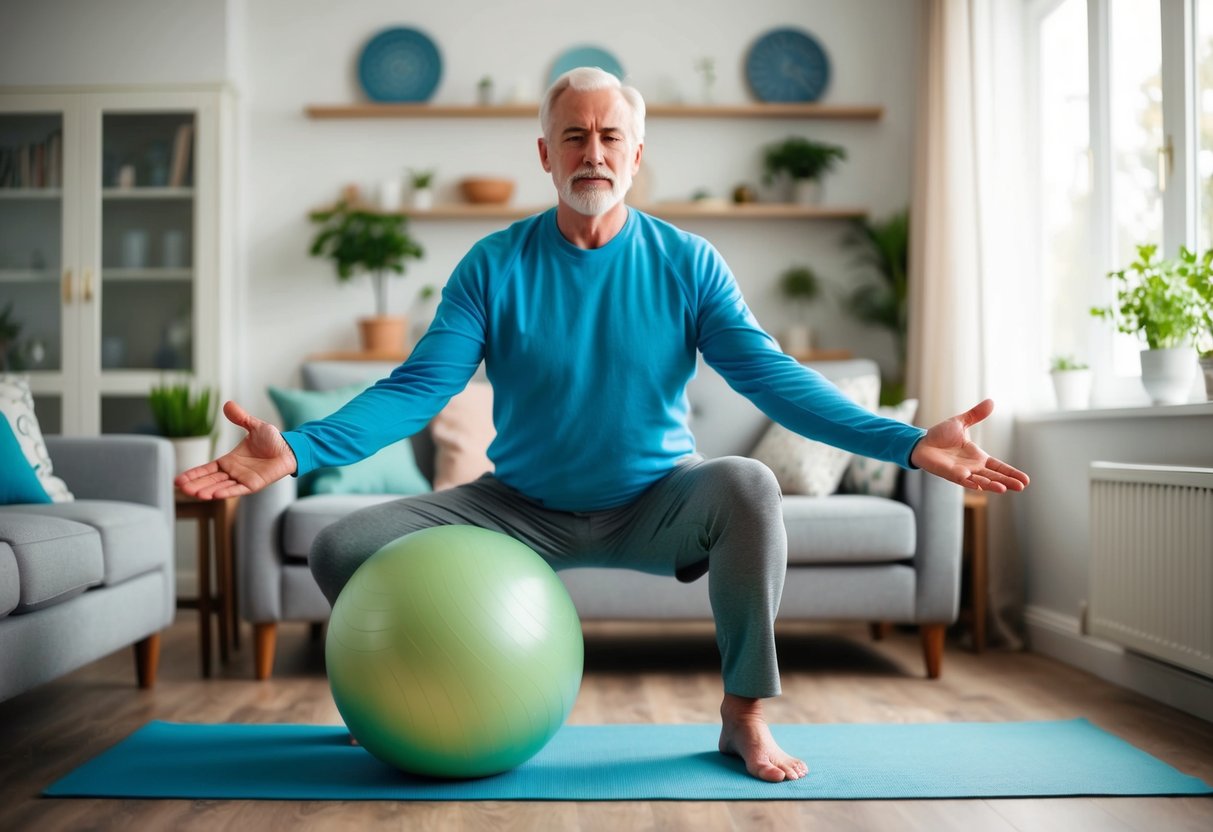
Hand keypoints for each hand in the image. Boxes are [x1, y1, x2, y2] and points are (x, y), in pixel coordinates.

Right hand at [174, 401, 297, 498]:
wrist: (290, 448)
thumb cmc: (273, 439)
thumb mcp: (254, 426)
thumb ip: (241, 418)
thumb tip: (227, 404)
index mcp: (230, 461)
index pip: (207, 469)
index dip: (193, 474)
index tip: (178, 480)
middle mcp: (234, 472)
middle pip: (210, 480)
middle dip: (195, 484)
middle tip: (180, 488)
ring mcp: (243, 479)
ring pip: (221, 486)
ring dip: (207, 490)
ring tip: (193, 494)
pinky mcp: (254, 484)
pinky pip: (237, 489)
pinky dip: (226, 492)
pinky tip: (213, 495)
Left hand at [909, 399, 1028, 492]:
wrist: (920, 442)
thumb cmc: (940, 436)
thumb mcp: (960, 422)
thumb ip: (976, 415)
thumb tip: (991, 401)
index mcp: (978, 457)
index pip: (998, 467)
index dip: (1011, 472)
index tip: (1026, 480)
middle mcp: (972, 467)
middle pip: (993, 476)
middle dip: (1007, 481)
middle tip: (1021, 487)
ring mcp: (961, 472)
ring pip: (980, 481)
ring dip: (991, 484)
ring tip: (1003, 488)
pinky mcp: (949, 473)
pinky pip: (961, 480)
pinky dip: (969, 483)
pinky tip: (979, 487)